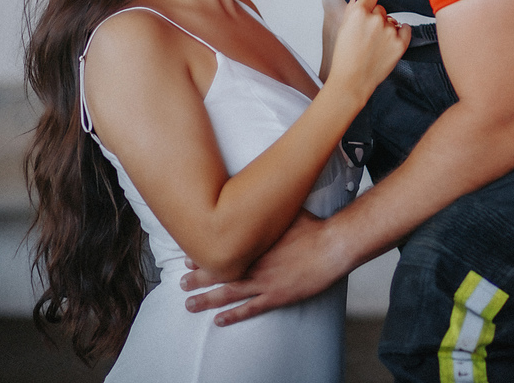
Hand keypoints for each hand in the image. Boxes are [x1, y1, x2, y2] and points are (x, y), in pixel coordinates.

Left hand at [181, 211, 346, 325]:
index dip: (203, 255)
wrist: (332, 246)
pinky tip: (219, 321)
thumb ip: (270, 209)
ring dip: (206, 300)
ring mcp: (264, 282)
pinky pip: (250, 309)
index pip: (222, 250)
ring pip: (228, 294)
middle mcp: (254, 264)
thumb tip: (260, 193)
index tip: (189, 256)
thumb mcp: (287, 211)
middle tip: (181, 282)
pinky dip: (233, 316)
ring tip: (189, 304)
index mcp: (254, 244)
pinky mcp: (276, 296)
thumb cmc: (313, 227)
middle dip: (198, 278)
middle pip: (219, 273)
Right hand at [325, 0, 409, 99]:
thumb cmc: (345, 58)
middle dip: (376, 18)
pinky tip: (392, 40)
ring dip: (386, 28)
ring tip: (376, 44)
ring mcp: (389, 31)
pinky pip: (406, 29)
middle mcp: (375, 19)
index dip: (368, 4)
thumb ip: (352, 9)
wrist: (352, 80)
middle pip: (381, 9)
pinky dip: (402, 32)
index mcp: (358, 12)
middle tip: (369, 34)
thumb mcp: (343, 28)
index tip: (367, 11)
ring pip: (391, 21)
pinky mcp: (400, 43)